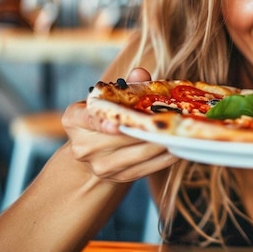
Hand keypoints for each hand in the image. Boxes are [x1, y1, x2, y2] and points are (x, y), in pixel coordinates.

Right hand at [62, 68, 179, 181]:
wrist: (96, 152)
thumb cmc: (106, 116)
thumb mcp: (108, 99)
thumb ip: (125, 86)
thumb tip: (141, 74)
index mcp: (75, 120)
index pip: (87, 119)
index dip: (100, 123)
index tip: (116, 124)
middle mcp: (82, 146)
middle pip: (119, 138)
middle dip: (146, 128)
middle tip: (169, 120)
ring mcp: (99, 166)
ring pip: (136, 154)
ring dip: (159, 143)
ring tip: (177, 132)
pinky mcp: (118, 178)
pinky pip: (146, 168)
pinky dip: (163, 158)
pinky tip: (176, 148)